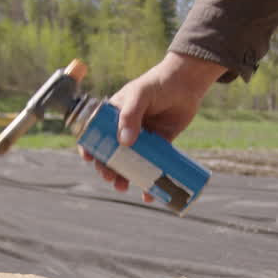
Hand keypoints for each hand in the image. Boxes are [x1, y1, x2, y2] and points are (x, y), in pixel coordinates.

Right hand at [79, 52, 223, 201]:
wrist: (187, 82)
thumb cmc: (158, 83)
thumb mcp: (140, 94)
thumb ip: (131, 115)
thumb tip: (125, 143)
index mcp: (114, 115)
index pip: (96, 133)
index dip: (90, 147)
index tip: (89, 158)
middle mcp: (126, 129)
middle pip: (111, 153)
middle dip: (108, 168)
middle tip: (110, 178)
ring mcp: (143, 138)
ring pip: (130, 163)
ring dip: (125, 177)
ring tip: (122, 187)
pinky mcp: (160, 145)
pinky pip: (153, 166)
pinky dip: (150, 181)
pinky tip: (148, 194)